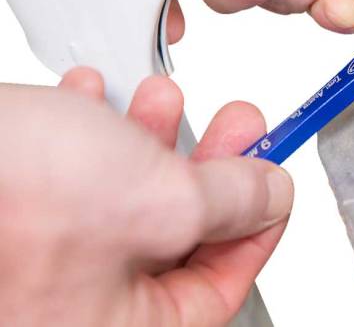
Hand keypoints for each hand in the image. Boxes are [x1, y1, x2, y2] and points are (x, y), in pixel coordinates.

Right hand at [0, 67, 292, 326]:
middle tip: (238, 129)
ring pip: (123, 199)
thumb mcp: (159, 201)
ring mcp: (41, 262)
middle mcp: (74, 306)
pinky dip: (90, 136)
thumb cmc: (7, 198)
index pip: (216, 290)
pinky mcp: (15, 216)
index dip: (257, 229)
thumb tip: (271, 195)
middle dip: (210, 170)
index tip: (275, 186)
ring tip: (165, 99)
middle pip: (176, 238)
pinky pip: (70, 180)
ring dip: (152, 141)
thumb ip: (231, 201)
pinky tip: (89, 102)